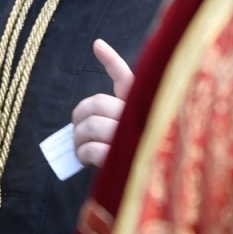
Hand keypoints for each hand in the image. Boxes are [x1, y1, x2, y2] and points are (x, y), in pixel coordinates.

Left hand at [71, 39, 133, 168]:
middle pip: (98, 103)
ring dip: (78, 138)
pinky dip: (83, 154)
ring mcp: (134, 138)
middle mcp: (143, 118)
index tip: (97, 44)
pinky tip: (85, 160)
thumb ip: (112, 123)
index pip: (127, 78)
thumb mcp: (130, 136)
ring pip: (91, 125)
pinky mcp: (124, 158)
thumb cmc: (139, 161)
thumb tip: (80, 121)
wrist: (157, 189)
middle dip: (79, 116)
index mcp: (145, 108)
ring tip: (79, 148)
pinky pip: (92, 149)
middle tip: (76, 130)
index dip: (111, 60)